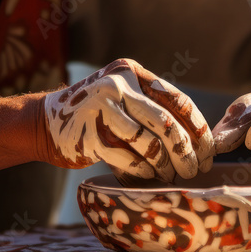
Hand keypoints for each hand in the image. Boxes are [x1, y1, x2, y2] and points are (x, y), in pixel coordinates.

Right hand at [39, 58, 214, 183]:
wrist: (42, 122)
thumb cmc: (95, 115)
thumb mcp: (121, 95)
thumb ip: (151, 105)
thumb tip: (198, 138)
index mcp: (131, 72)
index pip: (177, 100)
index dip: (198, 128)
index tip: (208, 151)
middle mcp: (117, 86)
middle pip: (166, 123)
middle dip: (186, 152)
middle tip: (195, 170)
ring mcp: (101, 110)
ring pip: (149, 144)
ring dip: (166, 166)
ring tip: (172, 177)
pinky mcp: (88, 136)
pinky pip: (128, 159)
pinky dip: (143, 173)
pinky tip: (149, 179)